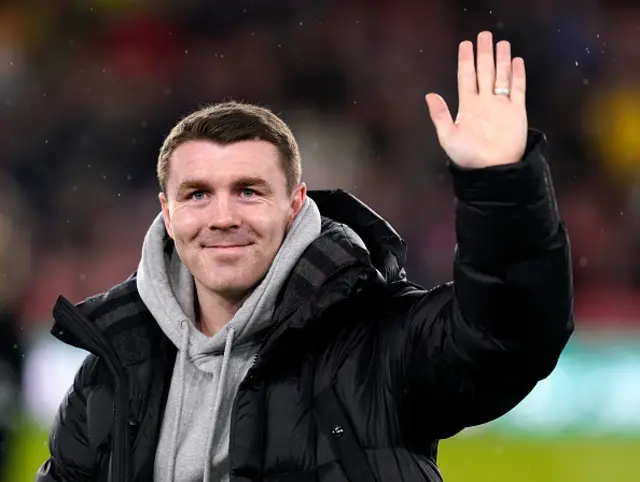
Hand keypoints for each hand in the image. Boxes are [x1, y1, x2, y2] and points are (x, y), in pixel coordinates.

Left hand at [426, 31, 527, 168]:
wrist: (492, 170)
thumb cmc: (468, 157)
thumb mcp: (448, 137)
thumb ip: (440, 115)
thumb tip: (429, 95)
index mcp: (467, 107)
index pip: (466, 77)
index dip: (465, 60)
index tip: (465, 44)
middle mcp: (484, 103)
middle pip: (484, 72)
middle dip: (484, 53)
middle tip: (484, 35)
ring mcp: (500, 106)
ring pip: (501, 77)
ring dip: (501, 60)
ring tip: (501, 43)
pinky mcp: (516, 112)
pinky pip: (517, 89)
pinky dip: (516, 75)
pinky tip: (515, 61)